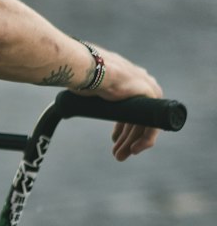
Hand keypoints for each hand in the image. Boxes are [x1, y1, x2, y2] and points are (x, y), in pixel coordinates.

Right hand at [79, 46, 162, 162]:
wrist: (93, 69)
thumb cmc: (85, 74)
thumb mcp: (90, 86)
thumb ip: (90, 90)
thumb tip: (71, 95)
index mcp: (129, 79)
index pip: (130, 108)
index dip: (122, 127)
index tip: (114, 139)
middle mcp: (142, 84)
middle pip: (136, 119)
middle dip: (126, 139)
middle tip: (117, 154)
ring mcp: (149, 91)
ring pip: (143, 125)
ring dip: (132, 143)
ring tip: (120, 156)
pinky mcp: (152, 99)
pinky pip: (152, 126)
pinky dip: (145, 140)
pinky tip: (134, 150)